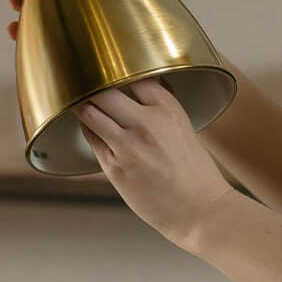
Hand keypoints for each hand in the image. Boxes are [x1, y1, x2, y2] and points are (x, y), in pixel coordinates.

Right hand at [7, 0, 168, 39]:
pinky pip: (39, 39)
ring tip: (18, 5)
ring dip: (23, 4)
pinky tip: (16, 31)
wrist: (155, 62)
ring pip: (39, 9)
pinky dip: (23, 33)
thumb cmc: (156, 20)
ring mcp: (72, 25)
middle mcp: (81, 1)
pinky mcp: (66, 49)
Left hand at [73, 78, 234, 248]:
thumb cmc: (194, 172)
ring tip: (80, 102)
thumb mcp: (182, 127)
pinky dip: (88, 128)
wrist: (201, 211)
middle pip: (104, 88)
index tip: (107, 70)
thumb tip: (134, 90)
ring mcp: (129, 145)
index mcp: (168, 108)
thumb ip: (158, 107)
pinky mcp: (115, 167)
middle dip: (92, 85)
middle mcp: (148, 122)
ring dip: (83, 105)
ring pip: (90, 111)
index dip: (116, 71)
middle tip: (85, 83)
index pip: (131, 74)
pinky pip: (91, 137)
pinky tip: (89, 126)